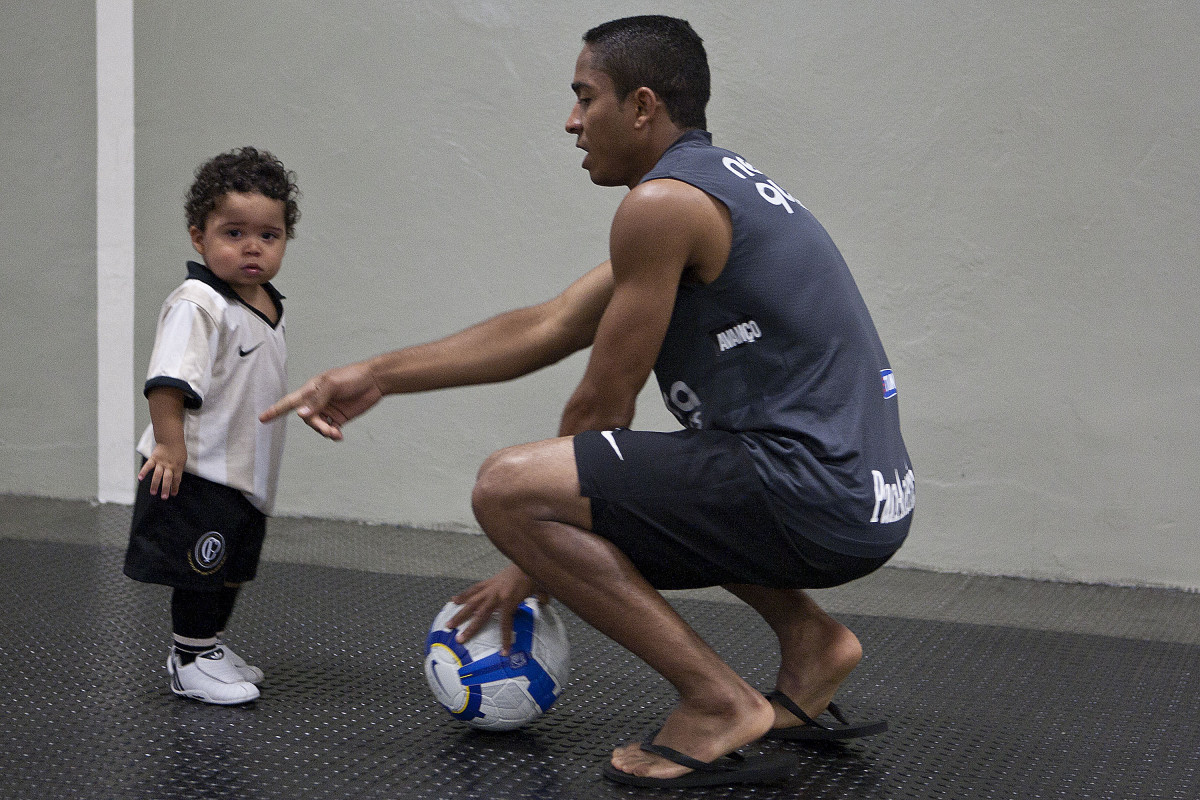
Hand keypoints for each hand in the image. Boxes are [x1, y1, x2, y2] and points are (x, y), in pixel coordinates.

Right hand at [138, 441, 185, 498]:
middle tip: (164, 497)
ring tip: (153, 492)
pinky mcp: (154, 458)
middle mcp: (169, 466)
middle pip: (167, 479)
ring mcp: (161, 462)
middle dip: (165, 488)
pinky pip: (148, 466)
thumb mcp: (183, 460)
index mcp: (178, 466)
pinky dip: (143, 472)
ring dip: (155, 484)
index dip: (175, 487)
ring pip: (157, 475)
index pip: (177, 479)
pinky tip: (140, 478)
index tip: (173, 494)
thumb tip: (176, 480)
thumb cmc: (178, 450)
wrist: (171, 439)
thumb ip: (179, 469)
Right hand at [259, 361, 382, 438]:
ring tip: (336, 434)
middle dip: (316, 426)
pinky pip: (331, 430)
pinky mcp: (340, 417)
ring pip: (318, 426)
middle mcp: (317, 401)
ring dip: (325, 432)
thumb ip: (317, 400)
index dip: (275, 410)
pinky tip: (339, 436)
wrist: (375, 381)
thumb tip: (301, 415)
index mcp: (311, 390)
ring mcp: (328, 410)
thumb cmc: (352, 377)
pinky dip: (332, 434)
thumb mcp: (332, 384)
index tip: (262, 419)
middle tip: (328, 430)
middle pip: (307, 419)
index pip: (289, 402)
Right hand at [448, 564, 546, 653]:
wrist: (527, 557)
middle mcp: (497, 595)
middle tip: (459, 639)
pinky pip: (474, 589)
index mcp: (510, 600)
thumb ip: (541, 598)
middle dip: (470, 628)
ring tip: (448, 624)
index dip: (505, 638)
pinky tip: (453, 601)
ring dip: (460, 614)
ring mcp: (491, 588)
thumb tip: (544, 603)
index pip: (505, 623)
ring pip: (472, 602)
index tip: (504, 652)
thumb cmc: (534, 575)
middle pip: (480, 614)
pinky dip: (464, 595)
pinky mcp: (489, 581)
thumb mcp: (540, 589)